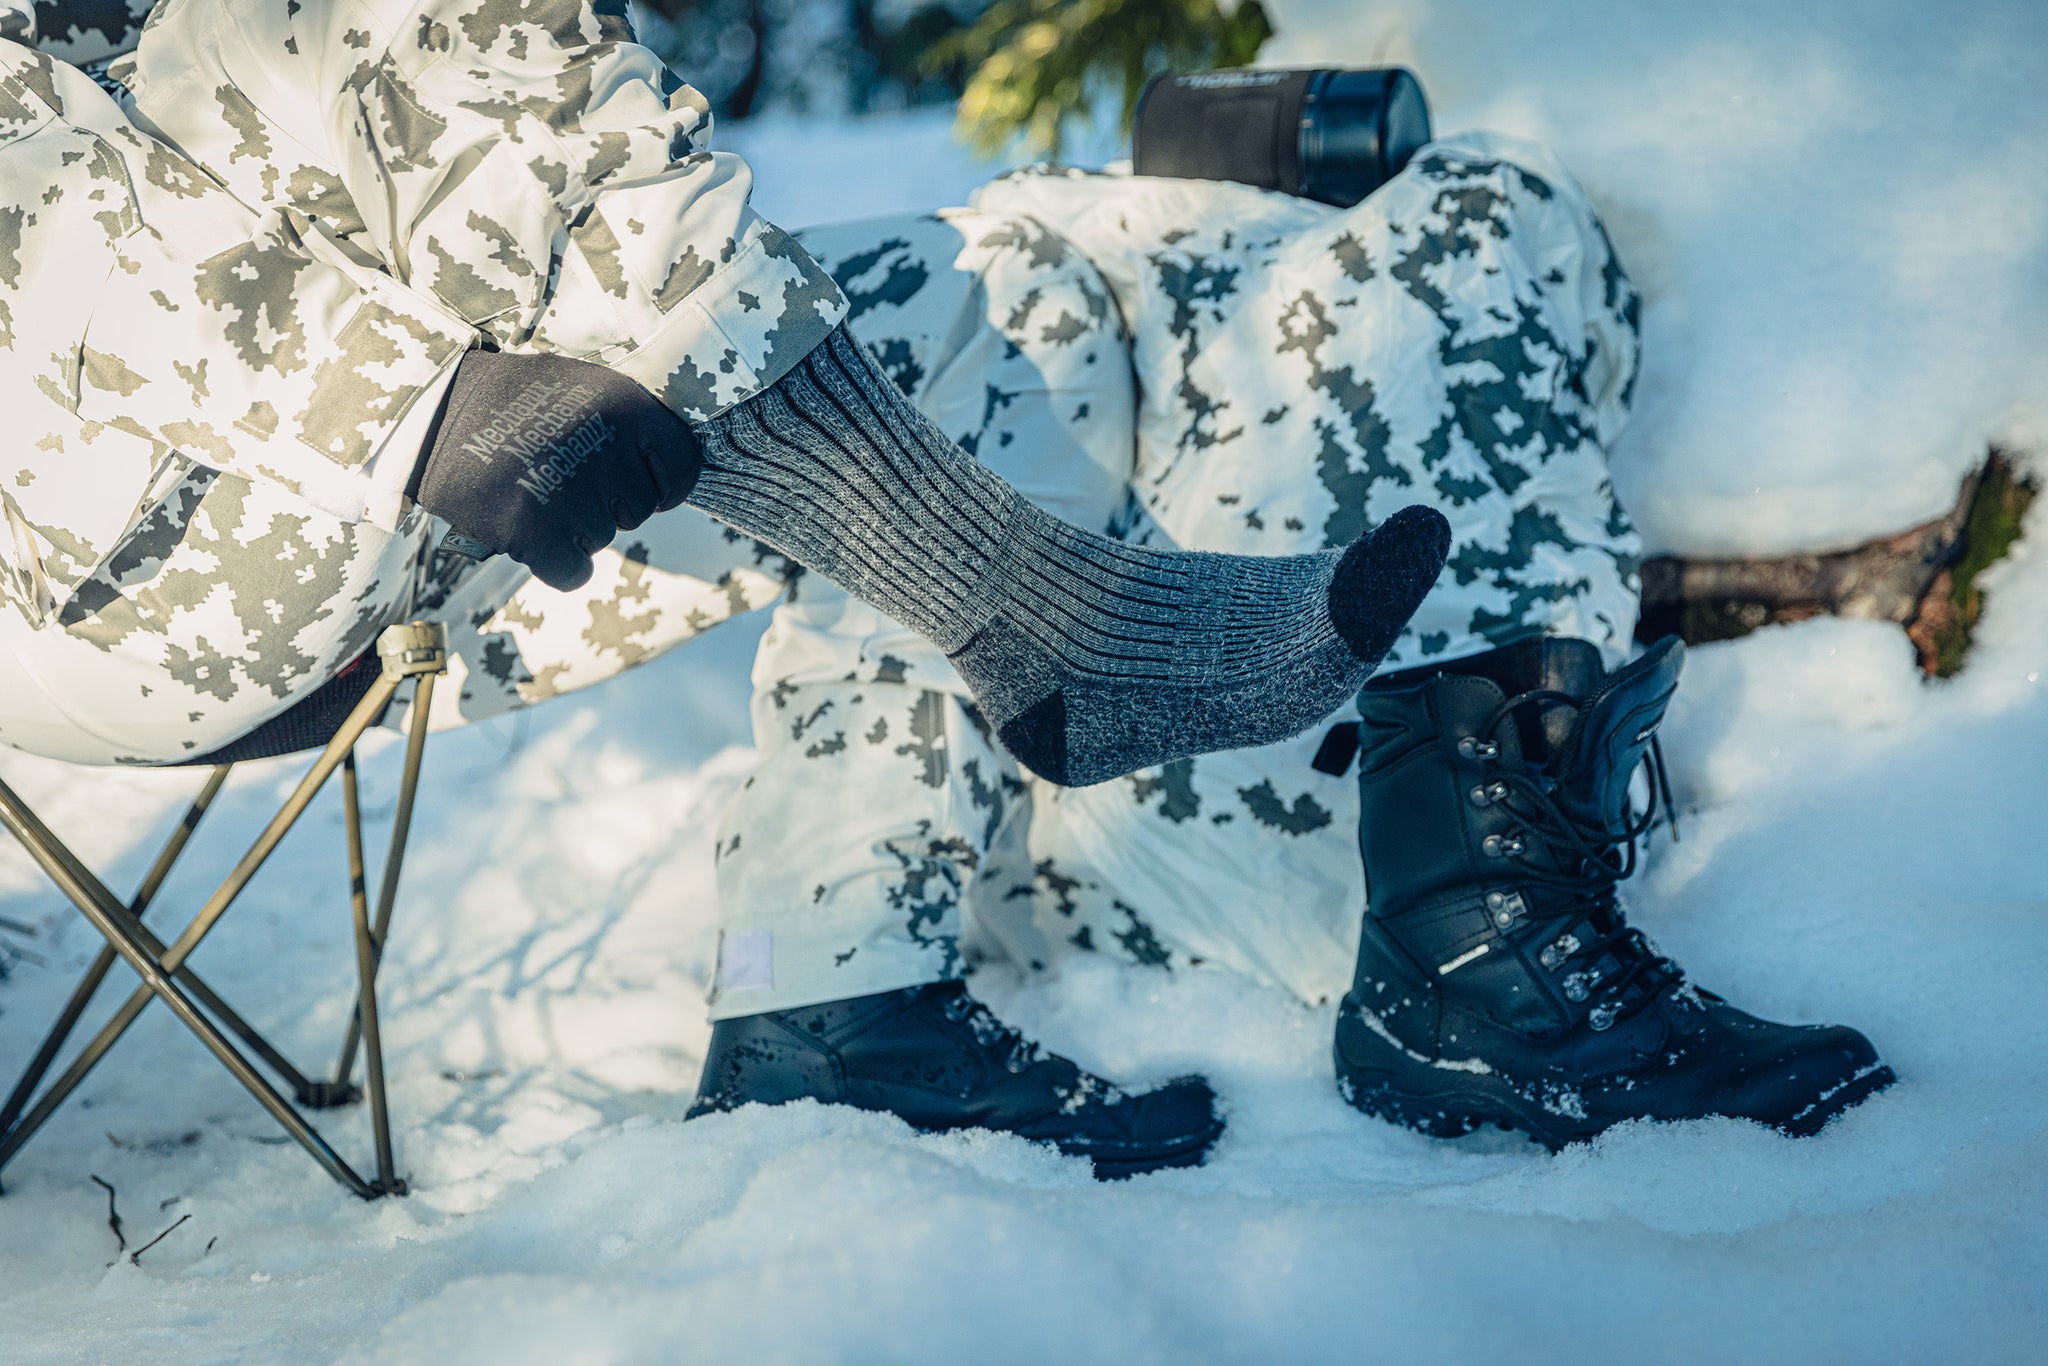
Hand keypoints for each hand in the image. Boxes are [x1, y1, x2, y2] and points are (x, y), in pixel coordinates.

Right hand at [412, 350, 702, 589]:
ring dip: (570, 527)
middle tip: (558, 474)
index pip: (683, 469)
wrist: (432, 408)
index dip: (661, 483)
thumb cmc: (517, 400)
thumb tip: (676, 474)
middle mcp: (605, 445)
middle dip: (605, 502)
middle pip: (638, 511)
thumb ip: (634, 425)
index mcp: (627, 405)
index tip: (632, 480)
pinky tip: (530, 533)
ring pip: (600, 539)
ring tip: (530, 487)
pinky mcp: (532, 528)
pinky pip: (573, 573)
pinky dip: (556, 564)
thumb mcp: (587, 387)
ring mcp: (569, 489)